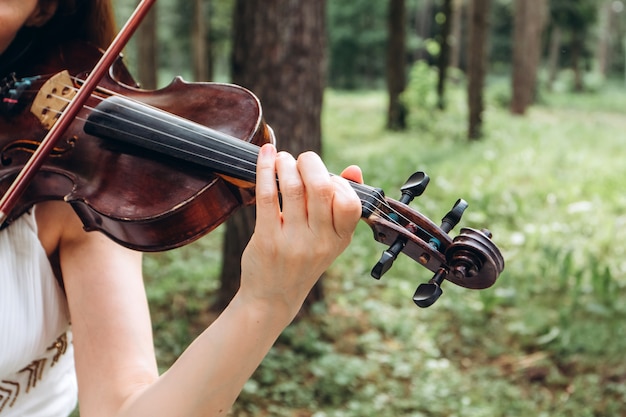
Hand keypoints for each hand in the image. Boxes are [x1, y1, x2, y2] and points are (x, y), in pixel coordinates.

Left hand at [239, 144, 361, 319]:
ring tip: (281, 158)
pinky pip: (267, 197)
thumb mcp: (330, 238)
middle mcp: (320, 242)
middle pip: (321, 187)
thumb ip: (342, 204)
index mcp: (340, 239)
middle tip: (300, 159)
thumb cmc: (303, 259)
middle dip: (310, 162)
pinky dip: (265, 171)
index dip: (338, 182)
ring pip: (292, 188)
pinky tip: (265, 156)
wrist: (273, 296)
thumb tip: (353, 169)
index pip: (350, 202)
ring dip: (285, 164)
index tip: (324, 178)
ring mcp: (293, 242)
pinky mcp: (267, 239)